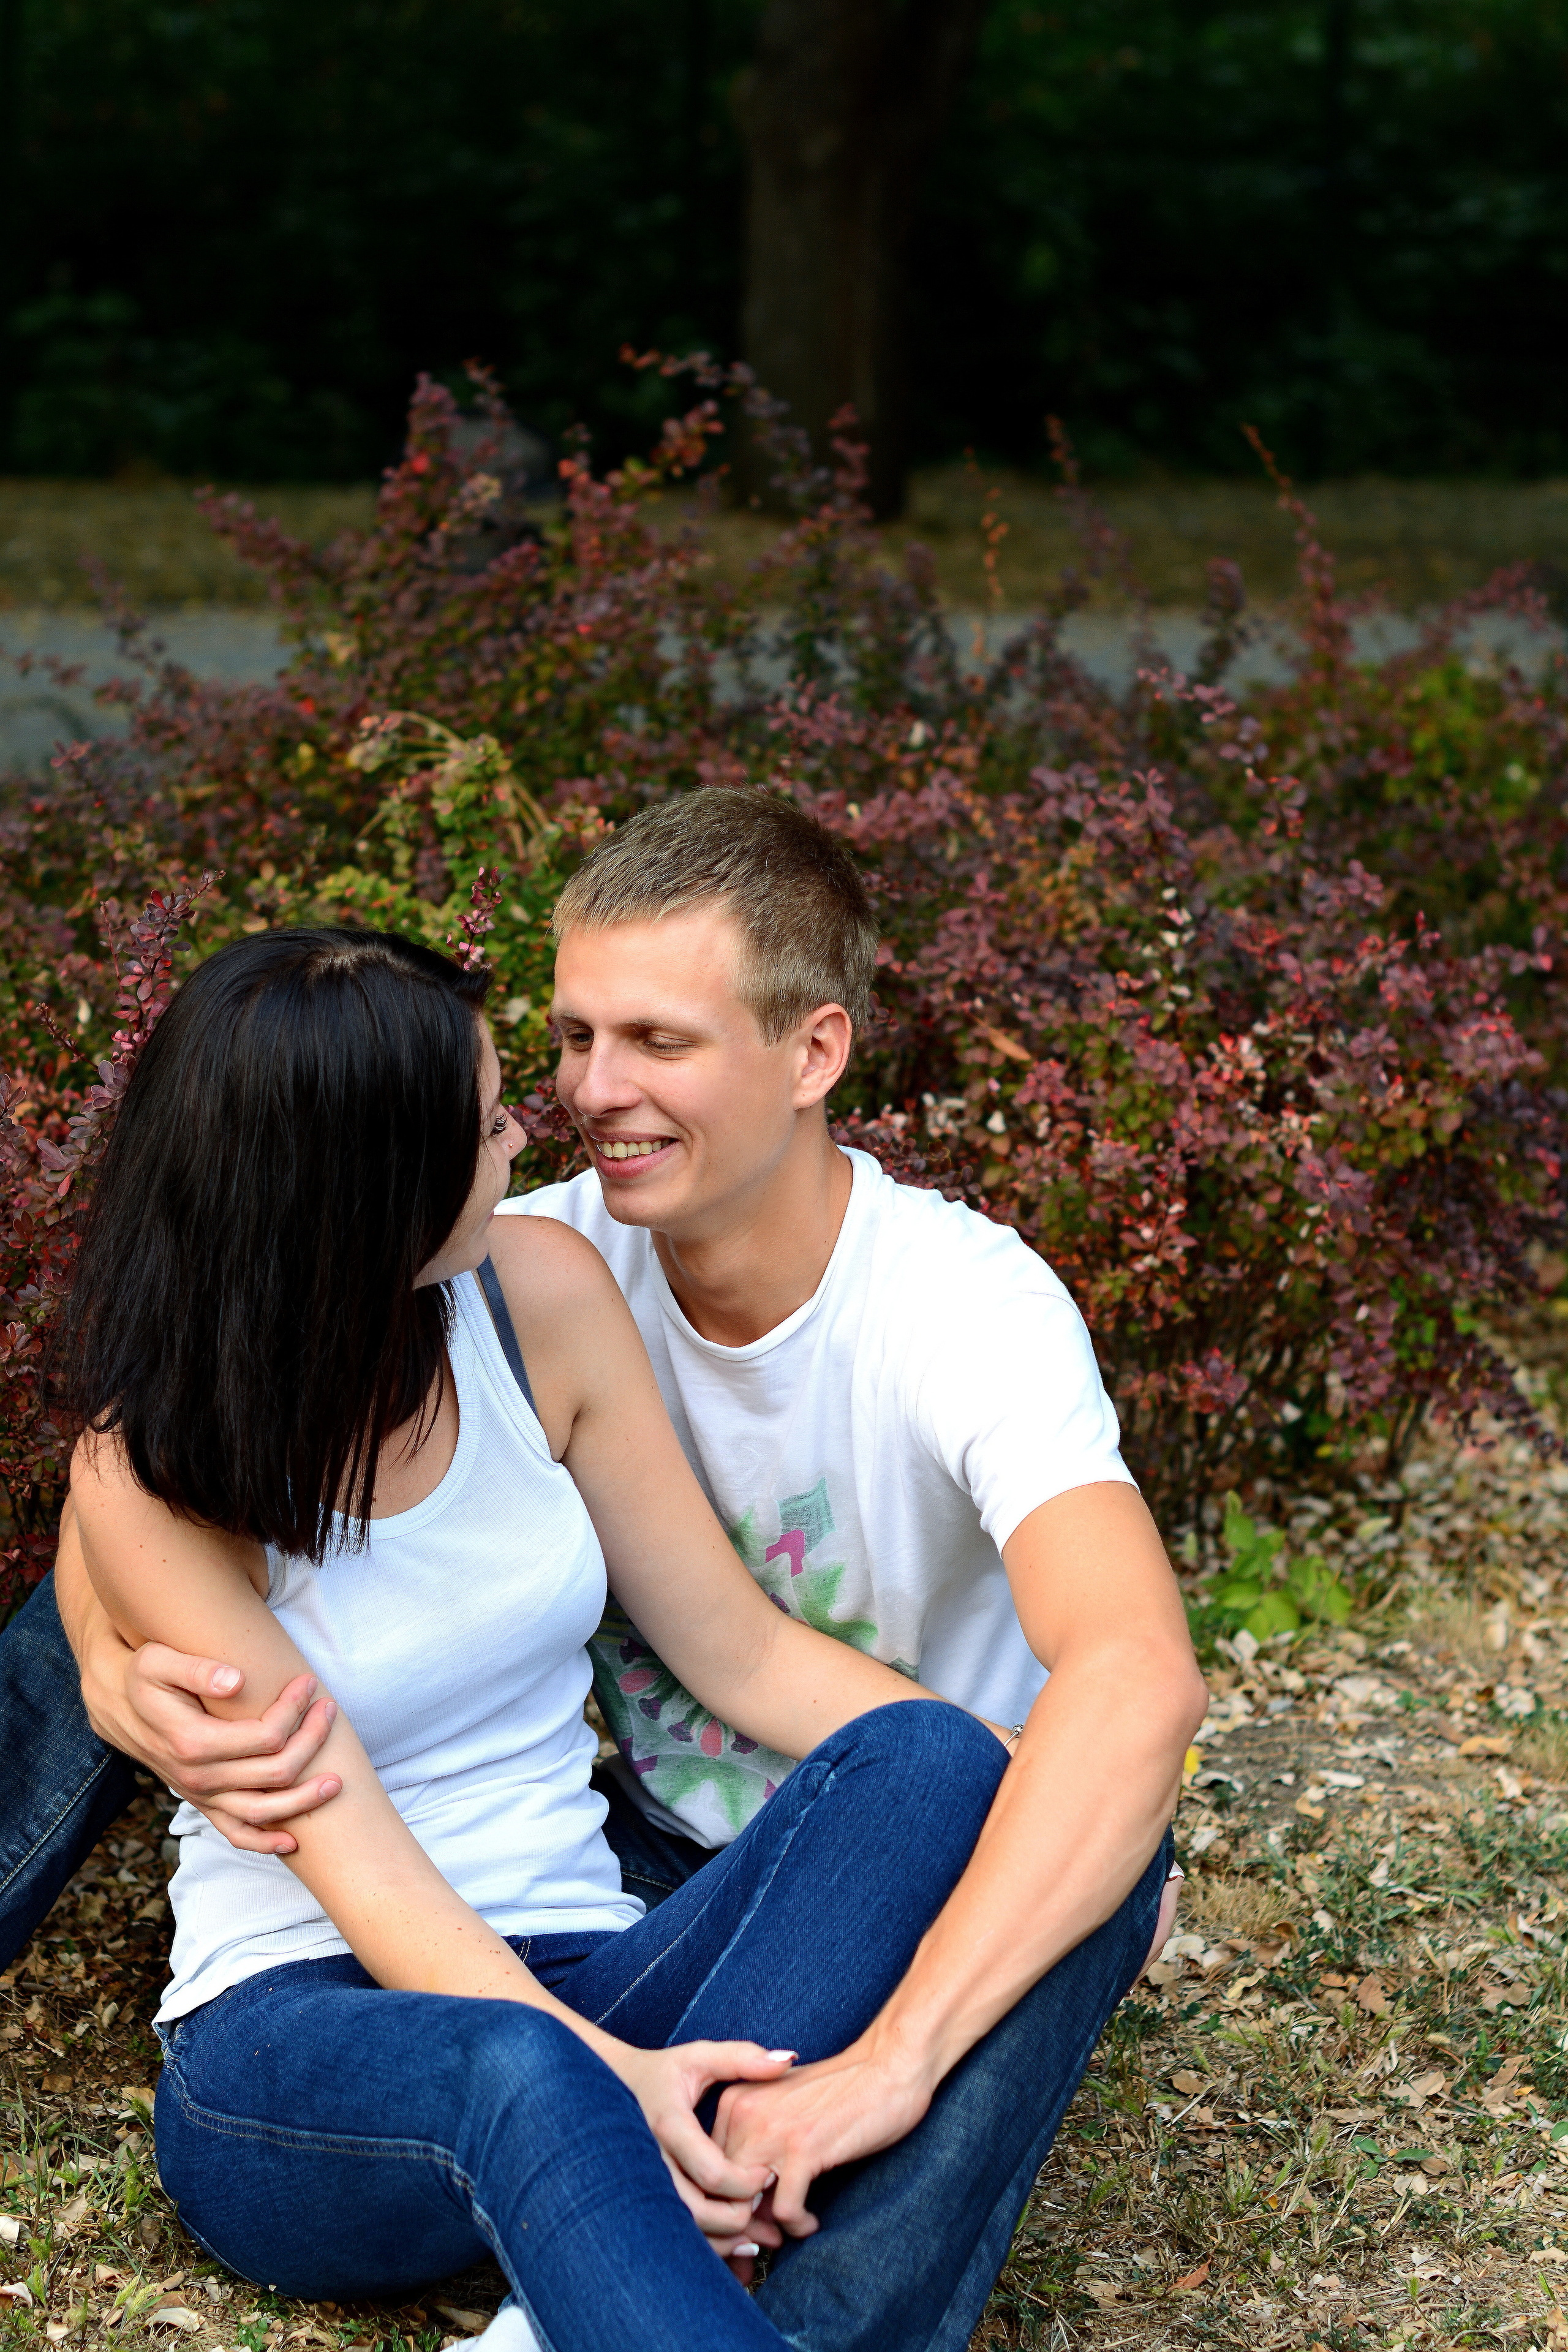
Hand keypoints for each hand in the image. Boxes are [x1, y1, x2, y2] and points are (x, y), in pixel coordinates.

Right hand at [82, 1625, 341, 1854]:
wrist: (119, 1705)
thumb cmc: (144, 1677)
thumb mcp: (159, 1661)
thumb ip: (198, 1670)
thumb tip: (237, 1680)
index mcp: (192, 1742)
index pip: (264, 1736)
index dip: (293, 1710)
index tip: (309, 1683)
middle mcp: (198, 1777)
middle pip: (273, 1772)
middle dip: (311, 1742)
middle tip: (330, 1710)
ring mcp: (201, 1795)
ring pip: (262, 1811)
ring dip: (303, 1799)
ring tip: (337, 1782)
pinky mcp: (202, 1803)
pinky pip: (235, 1833)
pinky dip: (264, 1841)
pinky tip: (293, 1840)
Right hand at [607, 2041, 796, 2258]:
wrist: (609, 2091)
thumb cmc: (663, 2073)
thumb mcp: (698, 2057)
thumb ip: (742, 2059)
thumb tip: (787, 2060)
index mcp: (668, 2127)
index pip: (713, 2173)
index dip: (748, 2182)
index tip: (770, 2173)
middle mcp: (651, 2164)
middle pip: (698, 2211)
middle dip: (739, 2216)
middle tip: (764, 2203)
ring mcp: (643, 2188)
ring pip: (686, 2231)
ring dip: (725, 2240)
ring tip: (758, 2233)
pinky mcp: (643, 2201)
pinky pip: (677, 2235)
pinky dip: (708, 2246)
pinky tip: (735, 2243)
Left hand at [714, 2031, 933, 2238]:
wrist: (888, 2065)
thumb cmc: (841, 2093)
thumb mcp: (784, 2113)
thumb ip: (756, 2150)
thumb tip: (746, 2210)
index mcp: (735, 2100)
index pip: (708, 2169)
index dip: (725, 2204)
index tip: (748, 2222)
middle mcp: (745, 2113)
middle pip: (722, 2191)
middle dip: (741, 2224)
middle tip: (766, 2239)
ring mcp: (773, 2130)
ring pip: (745, 2206)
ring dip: (766, 2230)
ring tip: (787, 2232)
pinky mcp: (804, 2148)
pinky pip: (785, 2210)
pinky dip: (798, 2225)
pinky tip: (811, 2221)